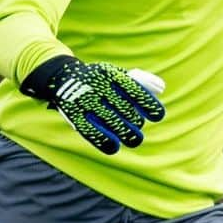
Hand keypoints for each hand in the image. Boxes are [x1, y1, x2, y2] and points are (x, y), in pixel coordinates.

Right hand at [19, 56, 165, 154]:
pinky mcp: (73, 113)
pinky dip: (102, 140)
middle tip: (138, 127)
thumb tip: (160, 87)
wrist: (61, 77)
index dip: (147, 103)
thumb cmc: (97, 79)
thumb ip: (139, 81)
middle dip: (135, 121)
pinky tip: (114, 147)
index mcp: (109, 74)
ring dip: (126, 133)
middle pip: (123, 108)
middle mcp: (97, 86)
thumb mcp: (115, 74)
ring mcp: (84, 100)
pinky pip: (89, 130)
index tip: (158, 115)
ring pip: (110, 121)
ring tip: (135, 139)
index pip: (133, 89)